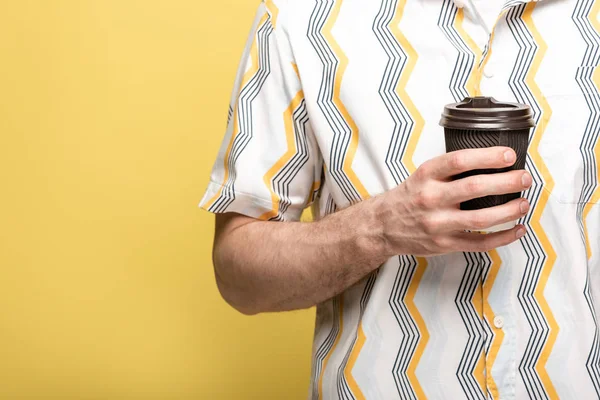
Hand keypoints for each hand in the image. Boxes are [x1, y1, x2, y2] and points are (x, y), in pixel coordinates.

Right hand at [374, 146, 530, 256]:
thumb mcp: (422, 175)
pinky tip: (518, 229)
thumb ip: (450, 169)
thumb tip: (493, 161)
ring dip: (509, 210)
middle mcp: (431, 198)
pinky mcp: (444, 244)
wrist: (382, 226)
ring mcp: (437, 224)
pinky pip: (479, 243)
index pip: (460, 161)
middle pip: (475, 188)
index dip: (488, 156)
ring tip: (524, 203)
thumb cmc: (409, 197)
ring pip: (481, 218)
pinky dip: (503, 237)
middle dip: (507, 182)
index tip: (509, 156)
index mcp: (426, 175)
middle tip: (524, 178)